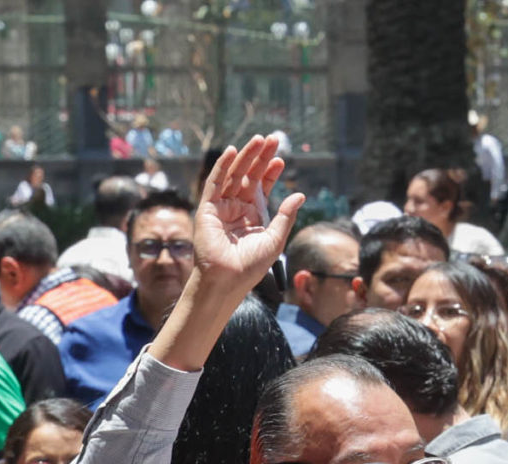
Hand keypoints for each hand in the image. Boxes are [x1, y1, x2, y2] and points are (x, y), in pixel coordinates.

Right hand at [192, 133, 303, 290]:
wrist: (228, 280)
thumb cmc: (251, 266)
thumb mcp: (275, 239)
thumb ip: (285, 216)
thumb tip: (300, 195)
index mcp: (253, 214)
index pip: (262, 186)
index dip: (271, 172)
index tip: (281, 159)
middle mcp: (237, 207)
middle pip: (250, 175)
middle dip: (261, 157)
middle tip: (273, 139)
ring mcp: (222, 206)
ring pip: (234, 174)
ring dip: (246, 156)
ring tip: (259, 140)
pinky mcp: (207, 208)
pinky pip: (215, 182)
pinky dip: (223, 166)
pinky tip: (233, 151)